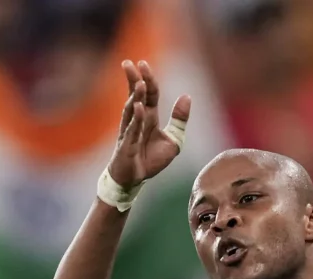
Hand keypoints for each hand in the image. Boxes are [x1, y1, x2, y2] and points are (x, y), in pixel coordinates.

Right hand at [108, 60, 190, 187]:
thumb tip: (187, 96)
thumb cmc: (151, 160)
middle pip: (135, 96)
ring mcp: (129, 131)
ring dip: (136, 96)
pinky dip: (135, 118)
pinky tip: (138, 107)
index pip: (149, 94)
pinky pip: (131, 129)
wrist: (135, 180)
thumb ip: (180, 119)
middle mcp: (137, 120)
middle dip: (133, 80)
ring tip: (139, 82)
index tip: (143, 63)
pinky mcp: (126, 145)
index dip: (148, 80)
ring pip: (131, 109)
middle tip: (130, 63)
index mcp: (149, 117)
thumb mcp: (173, 139)